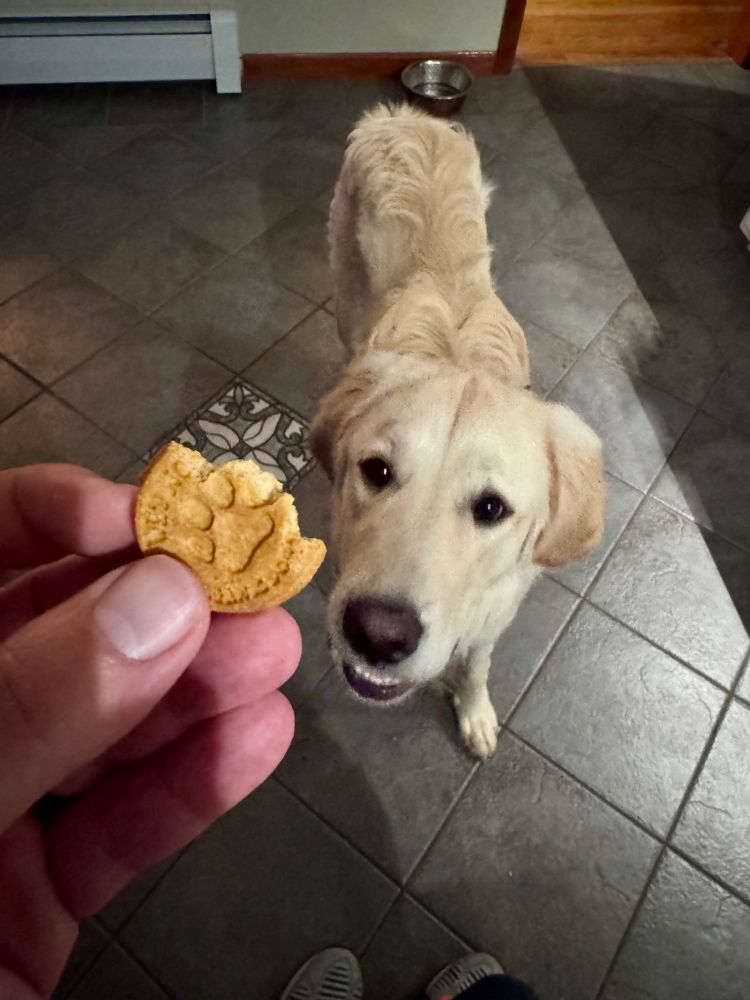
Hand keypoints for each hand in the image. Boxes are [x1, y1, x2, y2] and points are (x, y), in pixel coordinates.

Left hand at [0, 464, 299, 998]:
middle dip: (156, 608)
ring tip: (272, 657)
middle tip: (244, 587)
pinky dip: (189, 787)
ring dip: (194, 691)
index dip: (49, 520)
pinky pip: (115, 832)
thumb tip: (154, 605)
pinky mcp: (31, 904)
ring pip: (98, 734)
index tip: (144, 520)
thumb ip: (25, 712)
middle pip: (51, 641)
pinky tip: (254, 740)